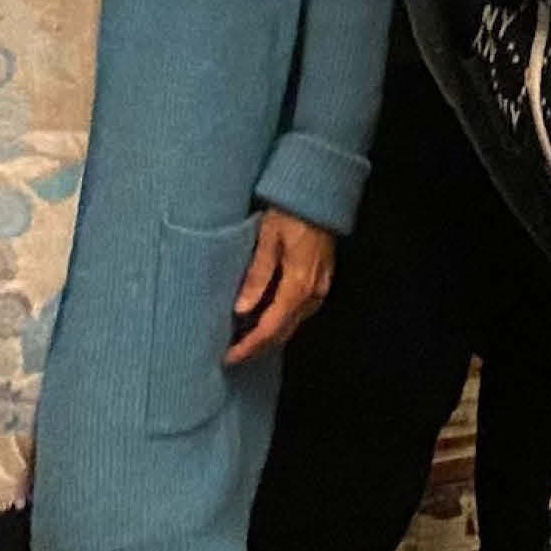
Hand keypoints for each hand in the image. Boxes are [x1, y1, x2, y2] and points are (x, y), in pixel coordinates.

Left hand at [225, 208, 335, 364]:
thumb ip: (257, 274)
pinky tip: (263, 318)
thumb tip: (241, 310)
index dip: (250, 346)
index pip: (271, 327)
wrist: (318, 193)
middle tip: (231, 354)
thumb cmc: (288, 210)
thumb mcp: (267, 238)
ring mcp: (320, 289)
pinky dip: (280, 320)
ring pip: (292, 323)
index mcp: (298, 284)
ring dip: (269, 335)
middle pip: (283, 332)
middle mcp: (313, 294)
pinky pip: (299, 311)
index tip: (229, 357)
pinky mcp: (321, 282)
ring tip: (242, 339)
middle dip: (257, 346)